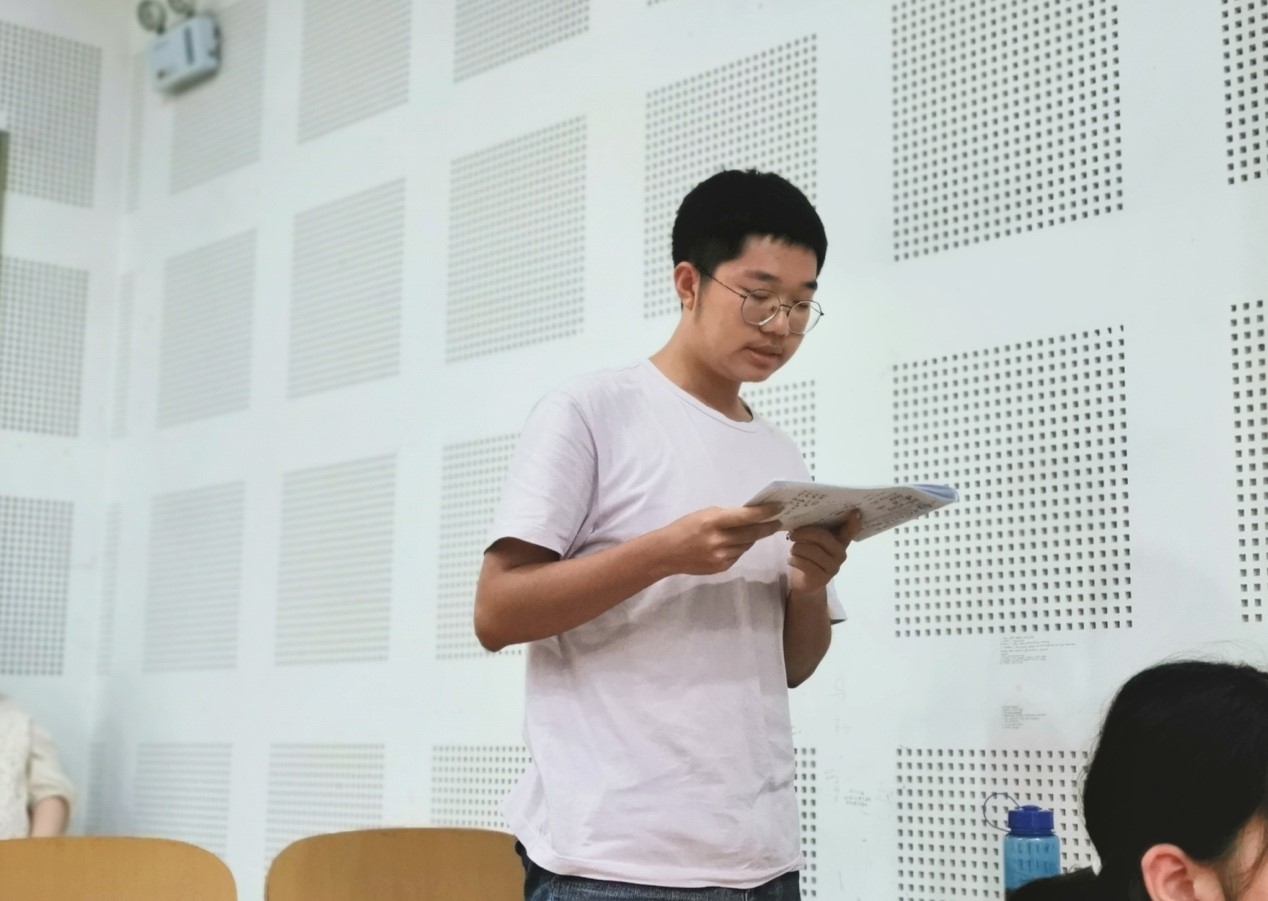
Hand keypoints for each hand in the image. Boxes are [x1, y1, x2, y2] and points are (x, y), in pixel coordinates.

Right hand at [654, 504, 783, 575]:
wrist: (666, 553)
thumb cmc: (685, 527)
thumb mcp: (704, 515)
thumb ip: (726, 516)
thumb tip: (749, 517)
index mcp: (713, 522)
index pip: (745, 517)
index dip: (763, 513)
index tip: (778, 508)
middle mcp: (718, 540)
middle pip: (751, 534)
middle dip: (767, 527)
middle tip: (778, 523)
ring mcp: (720, 556)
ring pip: (746, 545)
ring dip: (751, 538)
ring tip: (752, 531)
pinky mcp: (721, 567)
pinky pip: (737, 555)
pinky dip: (739, 548)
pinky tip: (733, 544)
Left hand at [788, 510, 861, 596]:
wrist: (807, 583)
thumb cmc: (811, 555)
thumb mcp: (815, 541)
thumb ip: (817, 528)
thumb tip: (805, 513)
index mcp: (841, 541)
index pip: (850, 530)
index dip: (853, 521)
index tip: (854, 511)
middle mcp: (841, 554)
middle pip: (821, 536)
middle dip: (803, 533)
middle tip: (792, 534)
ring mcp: (833, 567)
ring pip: (809, 550)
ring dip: (795, 548)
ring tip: (793, 550)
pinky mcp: (821, 578)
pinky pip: (803, 563)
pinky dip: (793, 560)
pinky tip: (791, 560)